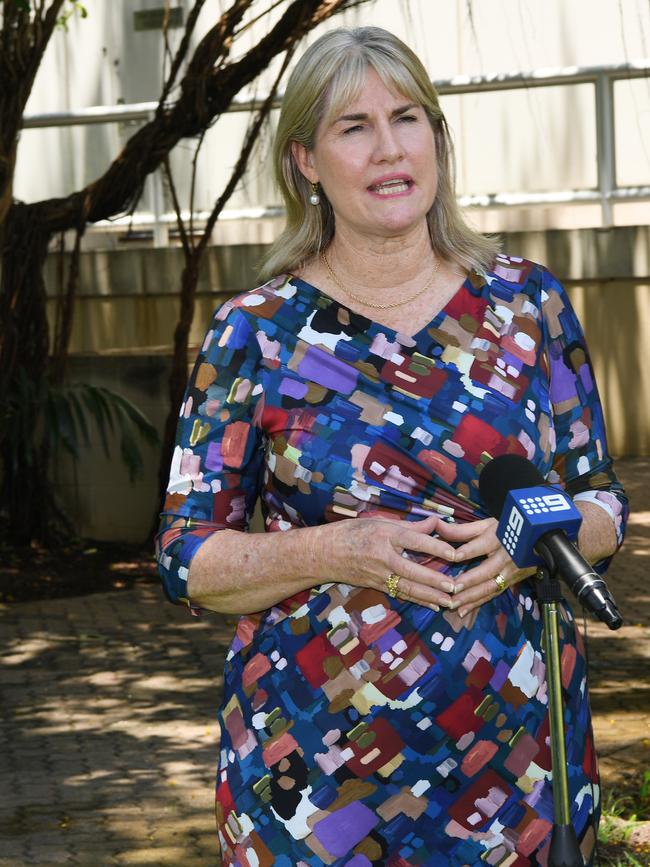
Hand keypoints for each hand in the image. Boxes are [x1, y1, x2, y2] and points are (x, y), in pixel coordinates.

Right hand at [322, 514, 458, 609]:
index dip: (435, 547)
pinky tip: (434, 606)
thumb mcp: (379, 522)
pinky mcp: (377, 586)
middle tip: (454, 585)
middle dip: (434, 580)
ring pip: (408, 587)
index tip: (454, 553)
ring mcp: (379, 574)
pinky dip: (418, 600)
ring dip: (430, 596)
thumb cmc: (353, 532)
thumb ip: (410, 526)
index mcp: (385, 535)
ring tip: (449, 601)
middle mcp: (382, 556)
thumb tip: (435, 523)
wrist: (325, 553)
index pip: (414, 541)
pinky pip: (400, 594)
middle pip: (412, 570)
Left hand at [436, 518, 535, 617]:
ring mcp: (510, 572)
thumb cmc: (505, 530)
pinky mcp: (511, 582)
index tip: (453, 557)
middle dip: (470, 581)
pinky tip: (463, 611)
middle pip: (488, 570)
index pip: (482, 545)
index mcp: (498, 538)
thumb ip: (461, 530)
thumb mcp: (486, 525)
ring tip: (453, 604)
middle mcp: (506, 557)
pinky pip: (493, 594)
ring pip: (490, 586)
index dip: (469, 550)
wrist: (537, 541)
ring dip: (472, 597)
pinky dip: (478, 603)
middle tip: (452, 589)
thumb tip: (438, 527)